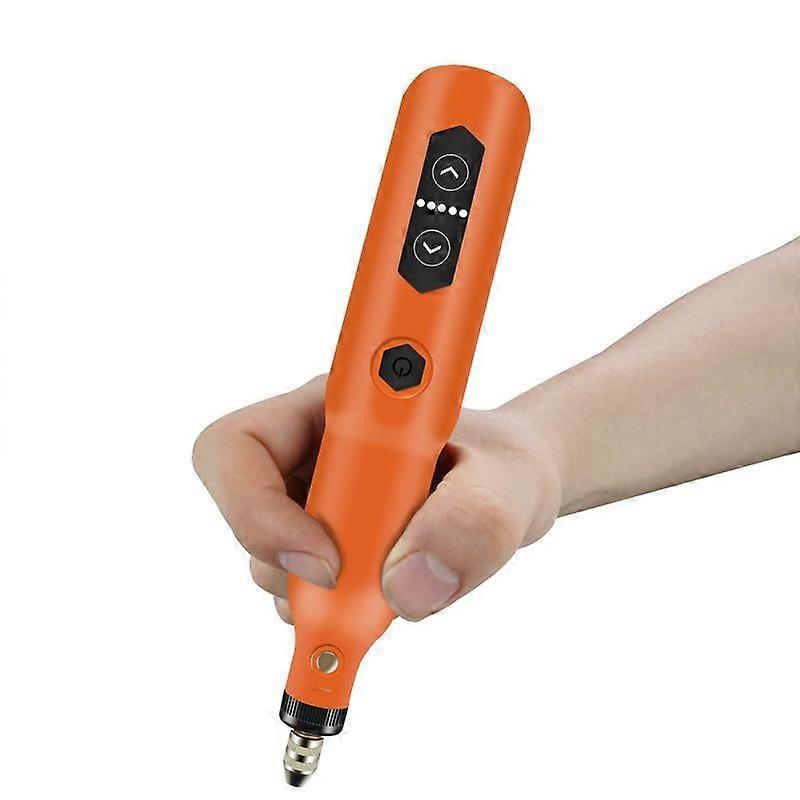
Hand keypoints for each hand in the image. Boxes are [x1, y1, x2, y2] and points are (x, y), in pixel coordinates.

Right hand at [192, 375, 562, 621]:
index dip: (258, 509)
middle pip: (244, 514)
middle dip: (297, 569)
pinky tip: (392, 595)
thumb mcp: (510, 486)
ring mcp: (310, 502)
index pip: (239, 446)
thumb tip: (404, 588)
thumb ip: (472, 525)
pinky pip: (301, 593)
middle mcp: (309, 452)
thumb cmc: (503, 467)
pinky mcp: (323, 546)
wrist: (510, 489)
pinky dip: (339, 613)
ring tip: (400, 586)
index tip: (331, 562)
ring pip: (271, 565)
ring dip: (326, 596)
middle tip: (371, 595)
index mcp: (335, 411)